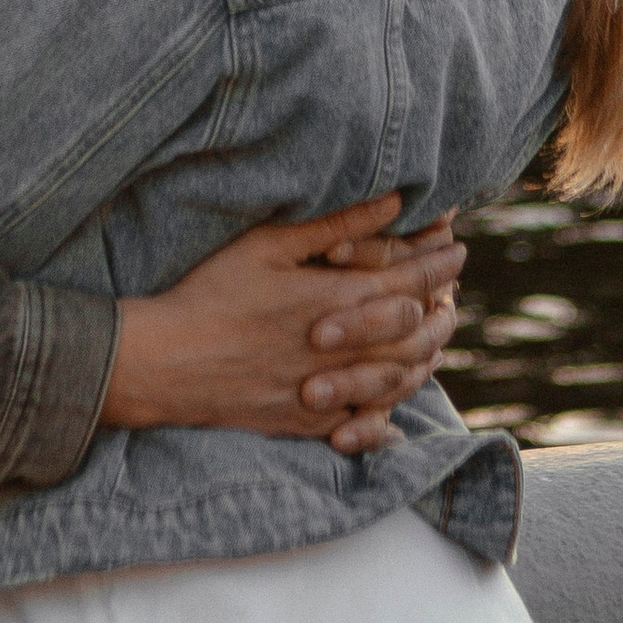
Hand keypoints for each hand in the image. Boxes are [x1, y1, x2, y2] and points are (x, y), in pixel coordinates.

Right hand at [102, 196, 465, 458]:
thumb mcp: (267, 244)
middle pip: (416, 334)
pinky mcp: (307, 422)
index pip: (411, 281)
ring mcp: (327, 392)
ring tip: (435, 339)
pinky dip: (391, 406)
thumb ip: (335, 224)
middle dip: (442, 310)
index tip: (457, 246)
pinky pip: (367, 420)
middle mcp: (343, 351)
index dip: (438, 262)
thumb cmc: (210, 293)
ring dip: (425, 356)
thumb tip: (393, 200)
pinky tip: (396, 395)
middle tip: (454, 294)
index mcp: (336, 301)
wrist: (165, 364)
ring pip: (399, 379)